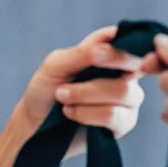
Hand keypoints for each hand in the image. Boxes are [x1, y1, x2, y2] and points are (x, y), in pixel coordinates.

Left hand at [19, 26, 144, 142]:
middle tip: (61, 90)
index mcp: (112, 53)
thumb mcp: (56, 65)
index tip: (95, 55)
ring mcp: (128, 99)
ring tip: (62, 100)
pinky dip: (88, 114)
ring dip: (85, 96)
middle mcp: (125, 73)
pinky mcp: (123, 124)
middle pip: (132, 68)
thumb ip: (81, 53)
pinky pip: (117, 117)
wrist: (35, 124)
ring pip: (123, 92)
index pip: (130, 43)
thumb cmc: (46, 89)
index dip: (119, 49)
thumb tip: (105, 48)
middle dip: (93, 80)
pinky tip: (70, 113)